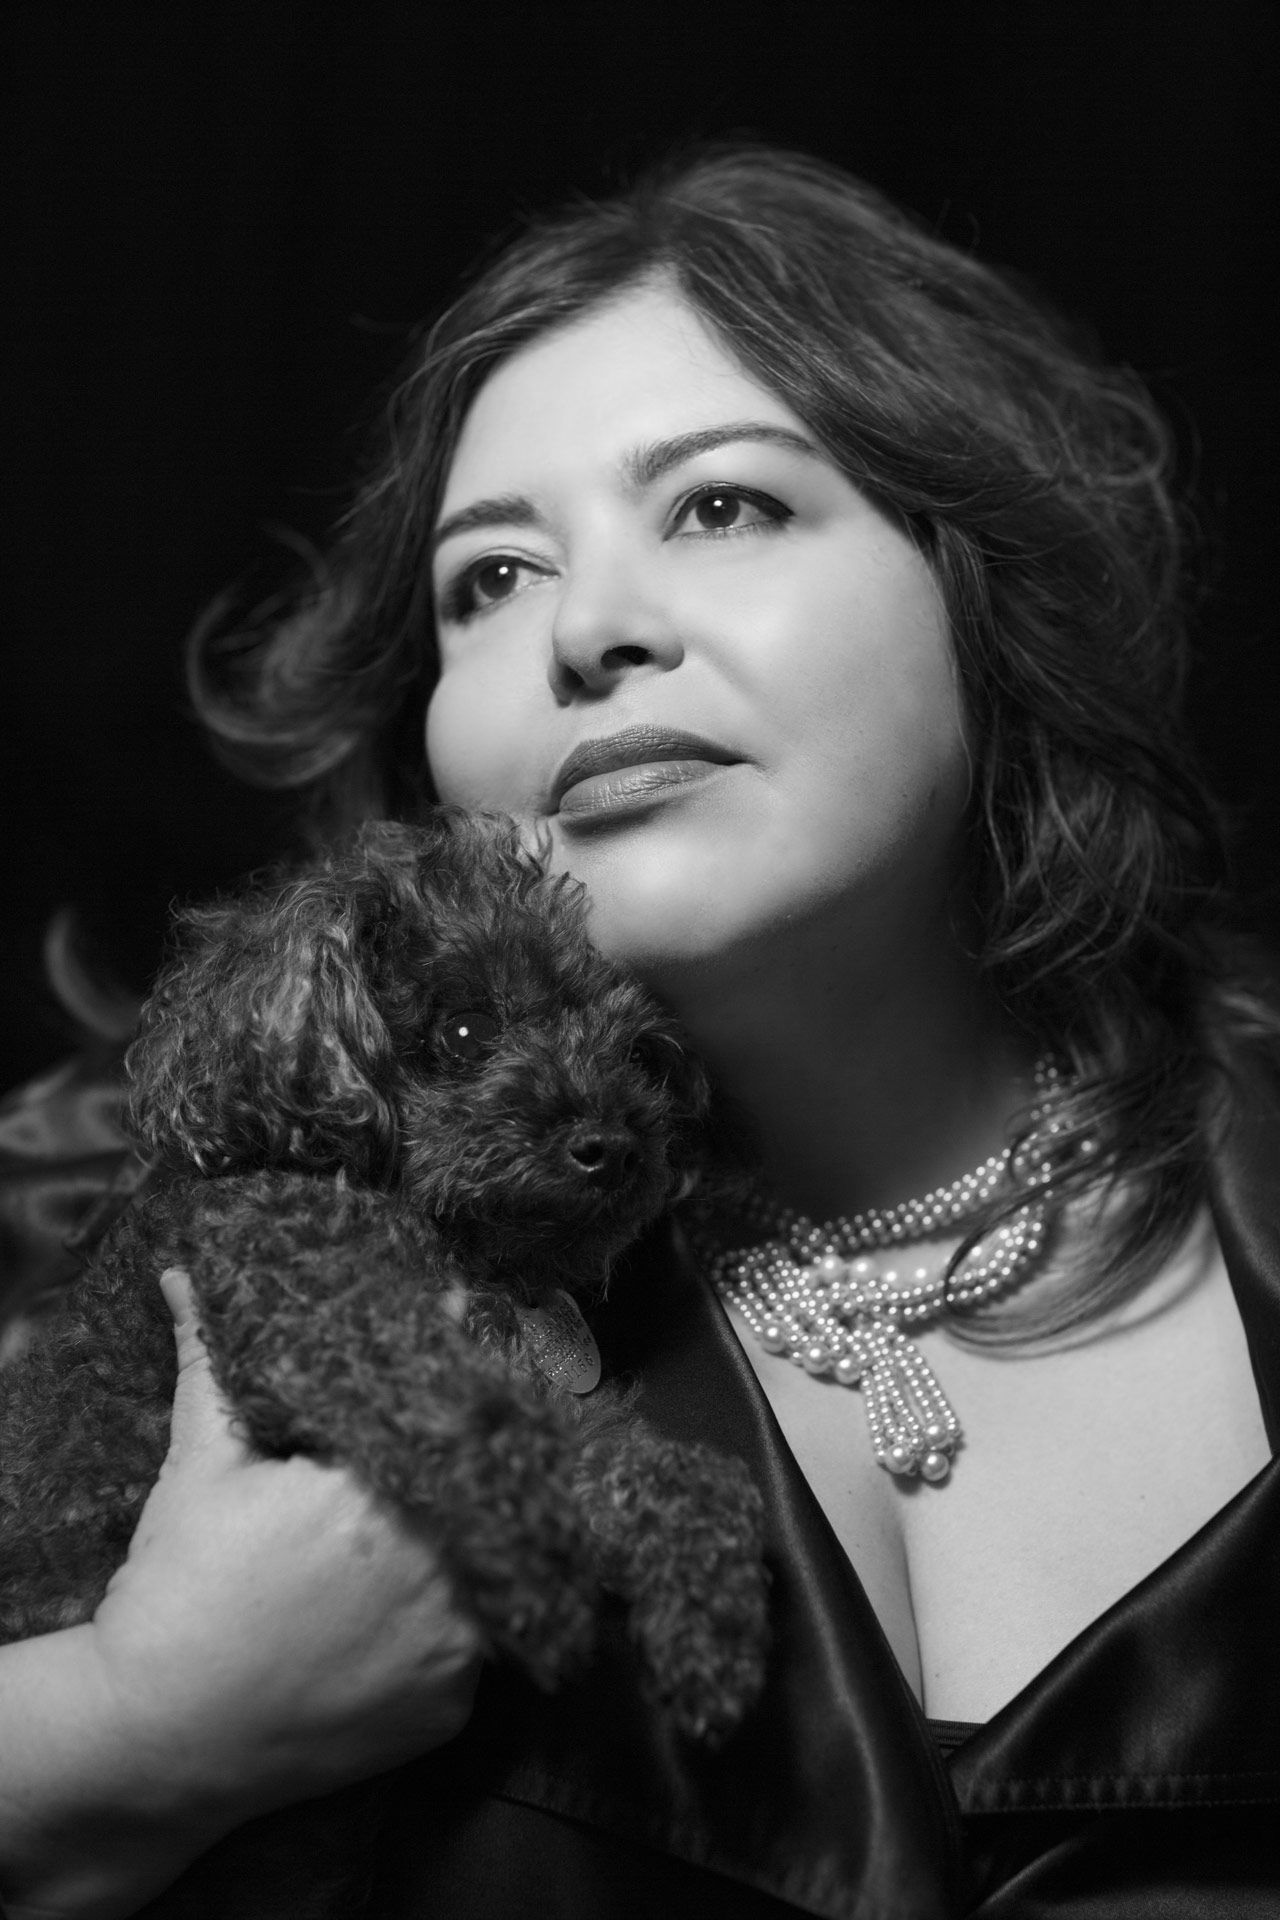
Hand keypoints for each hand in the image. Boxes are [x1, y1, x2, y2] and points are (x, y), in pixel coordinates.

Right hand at [90, 1267, 483, 1820]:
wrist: (160, 1738)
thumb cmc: (180, 1589)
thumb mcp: (201, 1464)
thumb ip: (212, 1361)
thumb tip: (183, 1275)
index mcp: (386, 1491)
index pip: (457, 1410)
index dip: (466, 1373)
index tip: (472, 1335)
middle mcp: (441, 1567)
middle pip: (495, 1484)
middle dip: (487, 1450)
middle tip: (483, 1416)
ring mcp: (456, 1647)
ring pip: (504, 1563)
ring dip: (489, 1531)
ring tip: (469, 1499)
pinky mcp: (454, 1708)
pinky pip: (484, 1643)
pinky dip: (464, 1616)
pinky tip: (436, 1591)